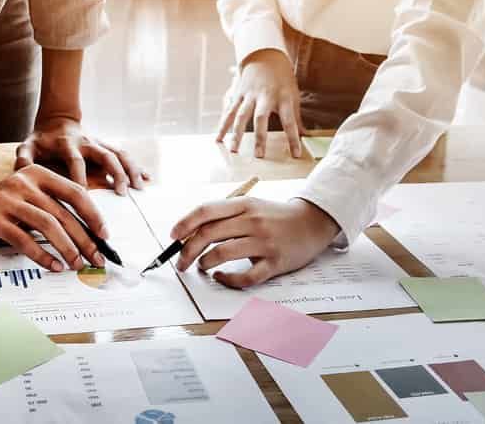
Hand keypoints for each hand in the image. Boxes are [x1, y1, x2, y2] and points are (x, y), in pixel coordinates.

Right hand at [0, 166, 108, 271]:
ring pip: (47, 226)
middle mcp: (25, 184)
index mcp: (39, 174)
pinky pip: (24, 240)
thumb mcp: (30, 194)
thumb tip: (87, 234)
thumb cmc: (3, 201)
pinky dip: (42, 255)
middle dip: (84, 240)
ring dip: (67, 248)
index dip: (93, 215)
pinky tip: (53, 265)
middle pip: (63, 214)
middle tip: (95, 258)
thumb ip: (53, 206)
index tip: (104, 235)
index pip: (75, 193)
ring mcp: (9, 201)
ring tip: (77, 264)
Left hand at [15, 116, 148, 194]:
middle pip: (105, 155)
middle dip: (115, 173)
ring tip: (139, 188)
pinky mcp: (107, 146)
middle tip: (122, 193)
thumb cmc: (41, 139)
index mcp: (67, 144)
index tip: (84, 194)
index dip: (80, 176)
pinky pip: (125, 154)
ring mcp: (99, 143)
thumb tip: (21, 174)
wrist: (57, 120)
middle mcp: (87, 142)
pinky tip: (148, 178)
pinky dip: (137, 166)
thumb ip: (23, 159)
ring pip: (119, 154)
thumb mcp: (27, 146)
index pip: (75, 161)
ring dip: (130, 170)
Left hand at [171, 196, 339, 287]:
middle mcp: (252, 221)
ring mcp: (264, 242)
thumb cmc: (274, 216)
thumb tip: (190, 231)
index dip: (185, 223)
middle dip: (188, 250)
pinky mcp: (275, 262)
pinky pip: (246, 276)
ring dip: (205, 263)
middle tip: (181, 262)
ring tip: (202, 267)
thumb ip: (224, 215)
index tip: (173, 236)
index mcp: (243, 205)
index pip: (206, 211)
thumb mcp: (250, 206)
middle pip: (209, 234)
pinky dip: (228, 279)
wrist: (311, 222)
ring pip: (223, 253)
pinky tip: (221, 277)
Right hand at [217, 48, 303, 157]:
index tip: (295, 154)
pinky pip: (229, 111)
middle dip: (259, 137)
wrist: (265, 56)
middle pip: (260, 118)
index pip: (290, 121)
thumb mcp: (293, 95)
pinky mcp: (238, 94)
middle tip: (258, 155)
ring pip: (241, 115)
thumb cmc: (282, 79)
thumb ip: (296, 117)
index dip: (293, 138)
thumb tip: (306, 135)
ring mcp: (249, 95)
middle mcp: (265, 96)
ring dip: (236, 133)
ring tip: (233, 150)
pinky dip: (223, 125)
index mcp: (283, 98)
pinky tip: (218, 138)